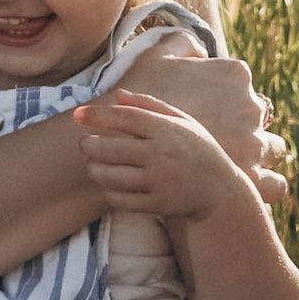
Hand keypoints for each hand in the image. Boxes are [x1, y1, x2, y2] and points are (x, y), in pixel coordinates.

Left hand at [75, 89, 243, 222]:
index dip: (98, 115)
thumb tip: (118, 95)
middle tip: (84, 144)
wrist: (220, 190)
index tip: (78, 115)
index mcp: (166, 129)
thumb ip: (150, 105)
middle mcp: (160, 154)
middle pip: (110, 148)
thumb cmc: (197, 149)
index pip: (125, 117)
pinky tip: (109, 184)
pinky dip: (108, 191)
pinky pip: (120, 199)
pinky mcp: (157, 204)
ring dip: (94, 169)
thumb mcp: (182, 121)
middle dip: (88, 145)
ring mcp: (158, 181)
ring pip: (111, 176)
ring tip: (92, 164)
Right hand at [133, 50, 289, 207]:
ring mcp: (253, 143)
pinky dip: (265, 186)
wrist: (124, 144)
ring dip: (260, 156)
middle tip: (222, 141)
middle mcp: (251, 107)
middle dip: (246, 128)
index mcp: (235, 75)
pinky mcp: (249, 176)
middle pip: (261, 119)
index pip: (243, 88)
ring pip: (274, 151)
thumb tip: (200, 50)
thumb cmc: (137, 98)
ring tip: (237, 165)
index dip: (228, 103)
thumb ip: (183, 44)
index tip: (212, 115)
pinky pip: (274, 185)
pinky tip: (246, 187)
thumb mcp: (157, 56)